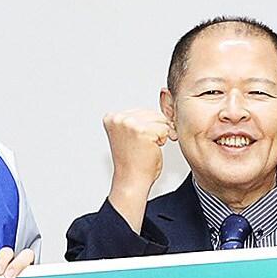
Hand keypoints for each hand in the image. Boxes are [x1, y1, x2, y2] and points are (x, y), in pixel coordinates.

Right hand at [104, 108, 170, 231]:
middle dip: (154, 130)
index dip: (147, 127)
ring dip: (159, 135)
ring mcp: (129, 123)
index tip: (138, 142)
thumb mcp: (131, 133)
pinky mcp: (142, 130)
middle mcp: (118, 118)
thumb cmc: (134, 162)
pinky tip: (151, 150)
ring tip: (146, 147)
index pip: (143, 112)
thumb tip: (163, 96)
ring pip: (160, 120)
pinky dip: (162, 141)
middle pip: (152, 113)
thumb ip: (137, 118)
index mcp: (112, 117)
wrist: (131, 181)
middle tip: (143, 147)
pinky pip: (165, 129)